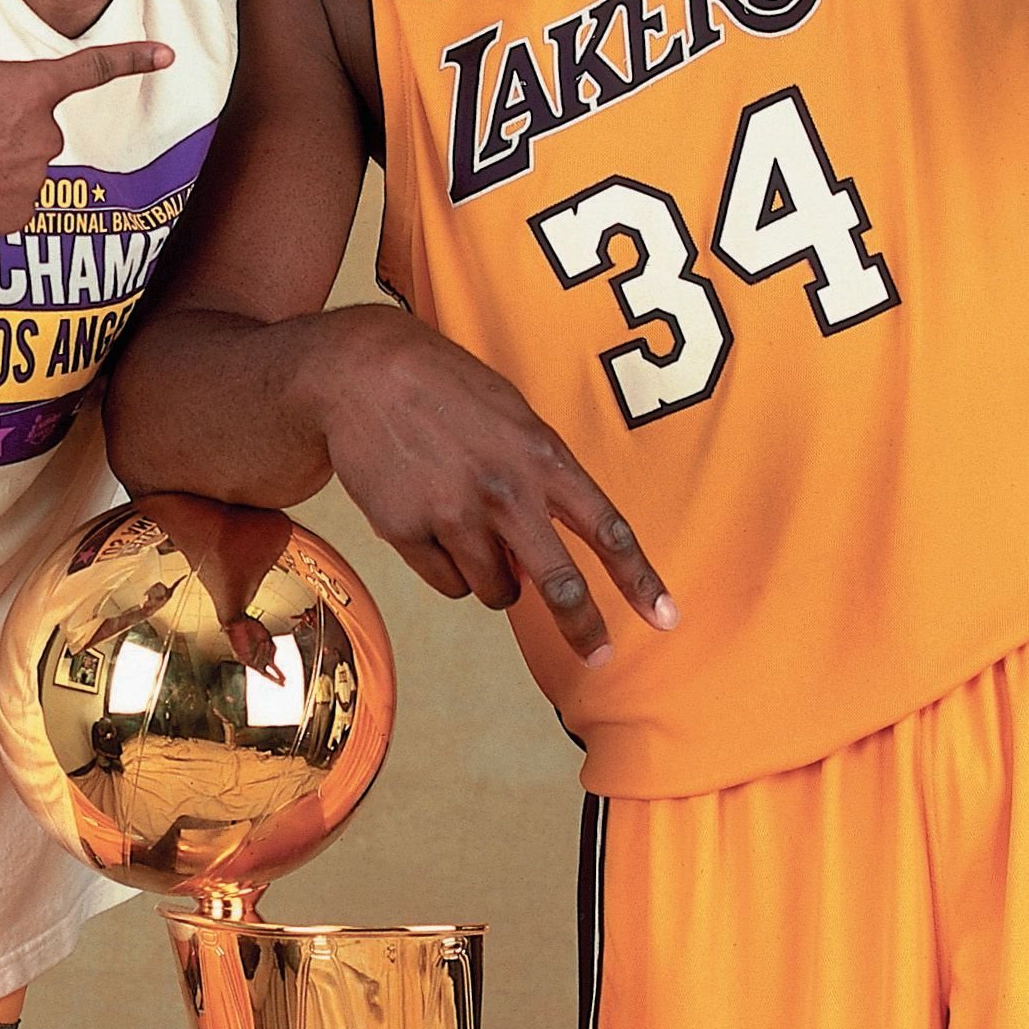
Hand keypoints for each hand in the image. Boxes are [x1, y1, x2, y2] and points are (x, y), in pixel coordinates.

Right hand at [0, 0, 172, 245]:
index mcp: (28, 89)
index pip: (92, 68)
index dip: (132, 58)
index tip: (167, 54)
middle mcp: (42, 135)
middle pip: (39, 117)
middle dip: (6, 116)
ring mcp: (33, 179)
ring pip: (26, 157)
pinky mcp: (18, 216)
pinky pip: (15, 195)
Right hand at [303, 305, 676, 663]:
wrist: (363, 372)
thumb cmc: (447, 390)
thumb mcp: (513, 419)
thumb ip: (540, 482)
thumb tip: (541, 563)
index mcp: (542, 457)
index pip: (607, 529)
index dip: (640, 580)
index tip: (666, 619)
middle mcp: (505, 490)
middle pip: (559, 583)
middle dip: (582, 627)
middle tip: (597, 656)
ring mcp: (454, 513)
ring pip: (495, 590)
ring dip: (493, 576)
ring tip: (470, 529)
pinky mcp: (408, 530)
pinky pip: (446, 582)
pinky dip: (446, 566)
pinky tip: (429, 520)